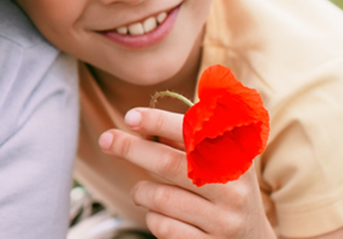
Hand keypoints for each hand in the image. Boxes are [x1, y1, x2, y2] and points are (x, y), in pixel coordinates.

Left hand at [98, 108, 274, 238]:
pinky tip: (161, 215)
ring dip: (141, 191)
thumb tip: (144, 124)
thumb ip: (188, 140)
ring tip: (142, 191)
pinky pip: (162, 226)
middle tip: (107, 140)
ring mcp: (223, 221)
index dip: (159, 122)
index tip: (131, 117)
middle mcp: (233, 189)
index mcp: (235, 159)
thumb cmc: (225, 190)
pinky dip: (152, 218)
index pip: (194, 133)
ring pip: (159, 197)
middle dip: (131, 148)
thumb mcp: (221, 161)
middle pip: (169, 163)